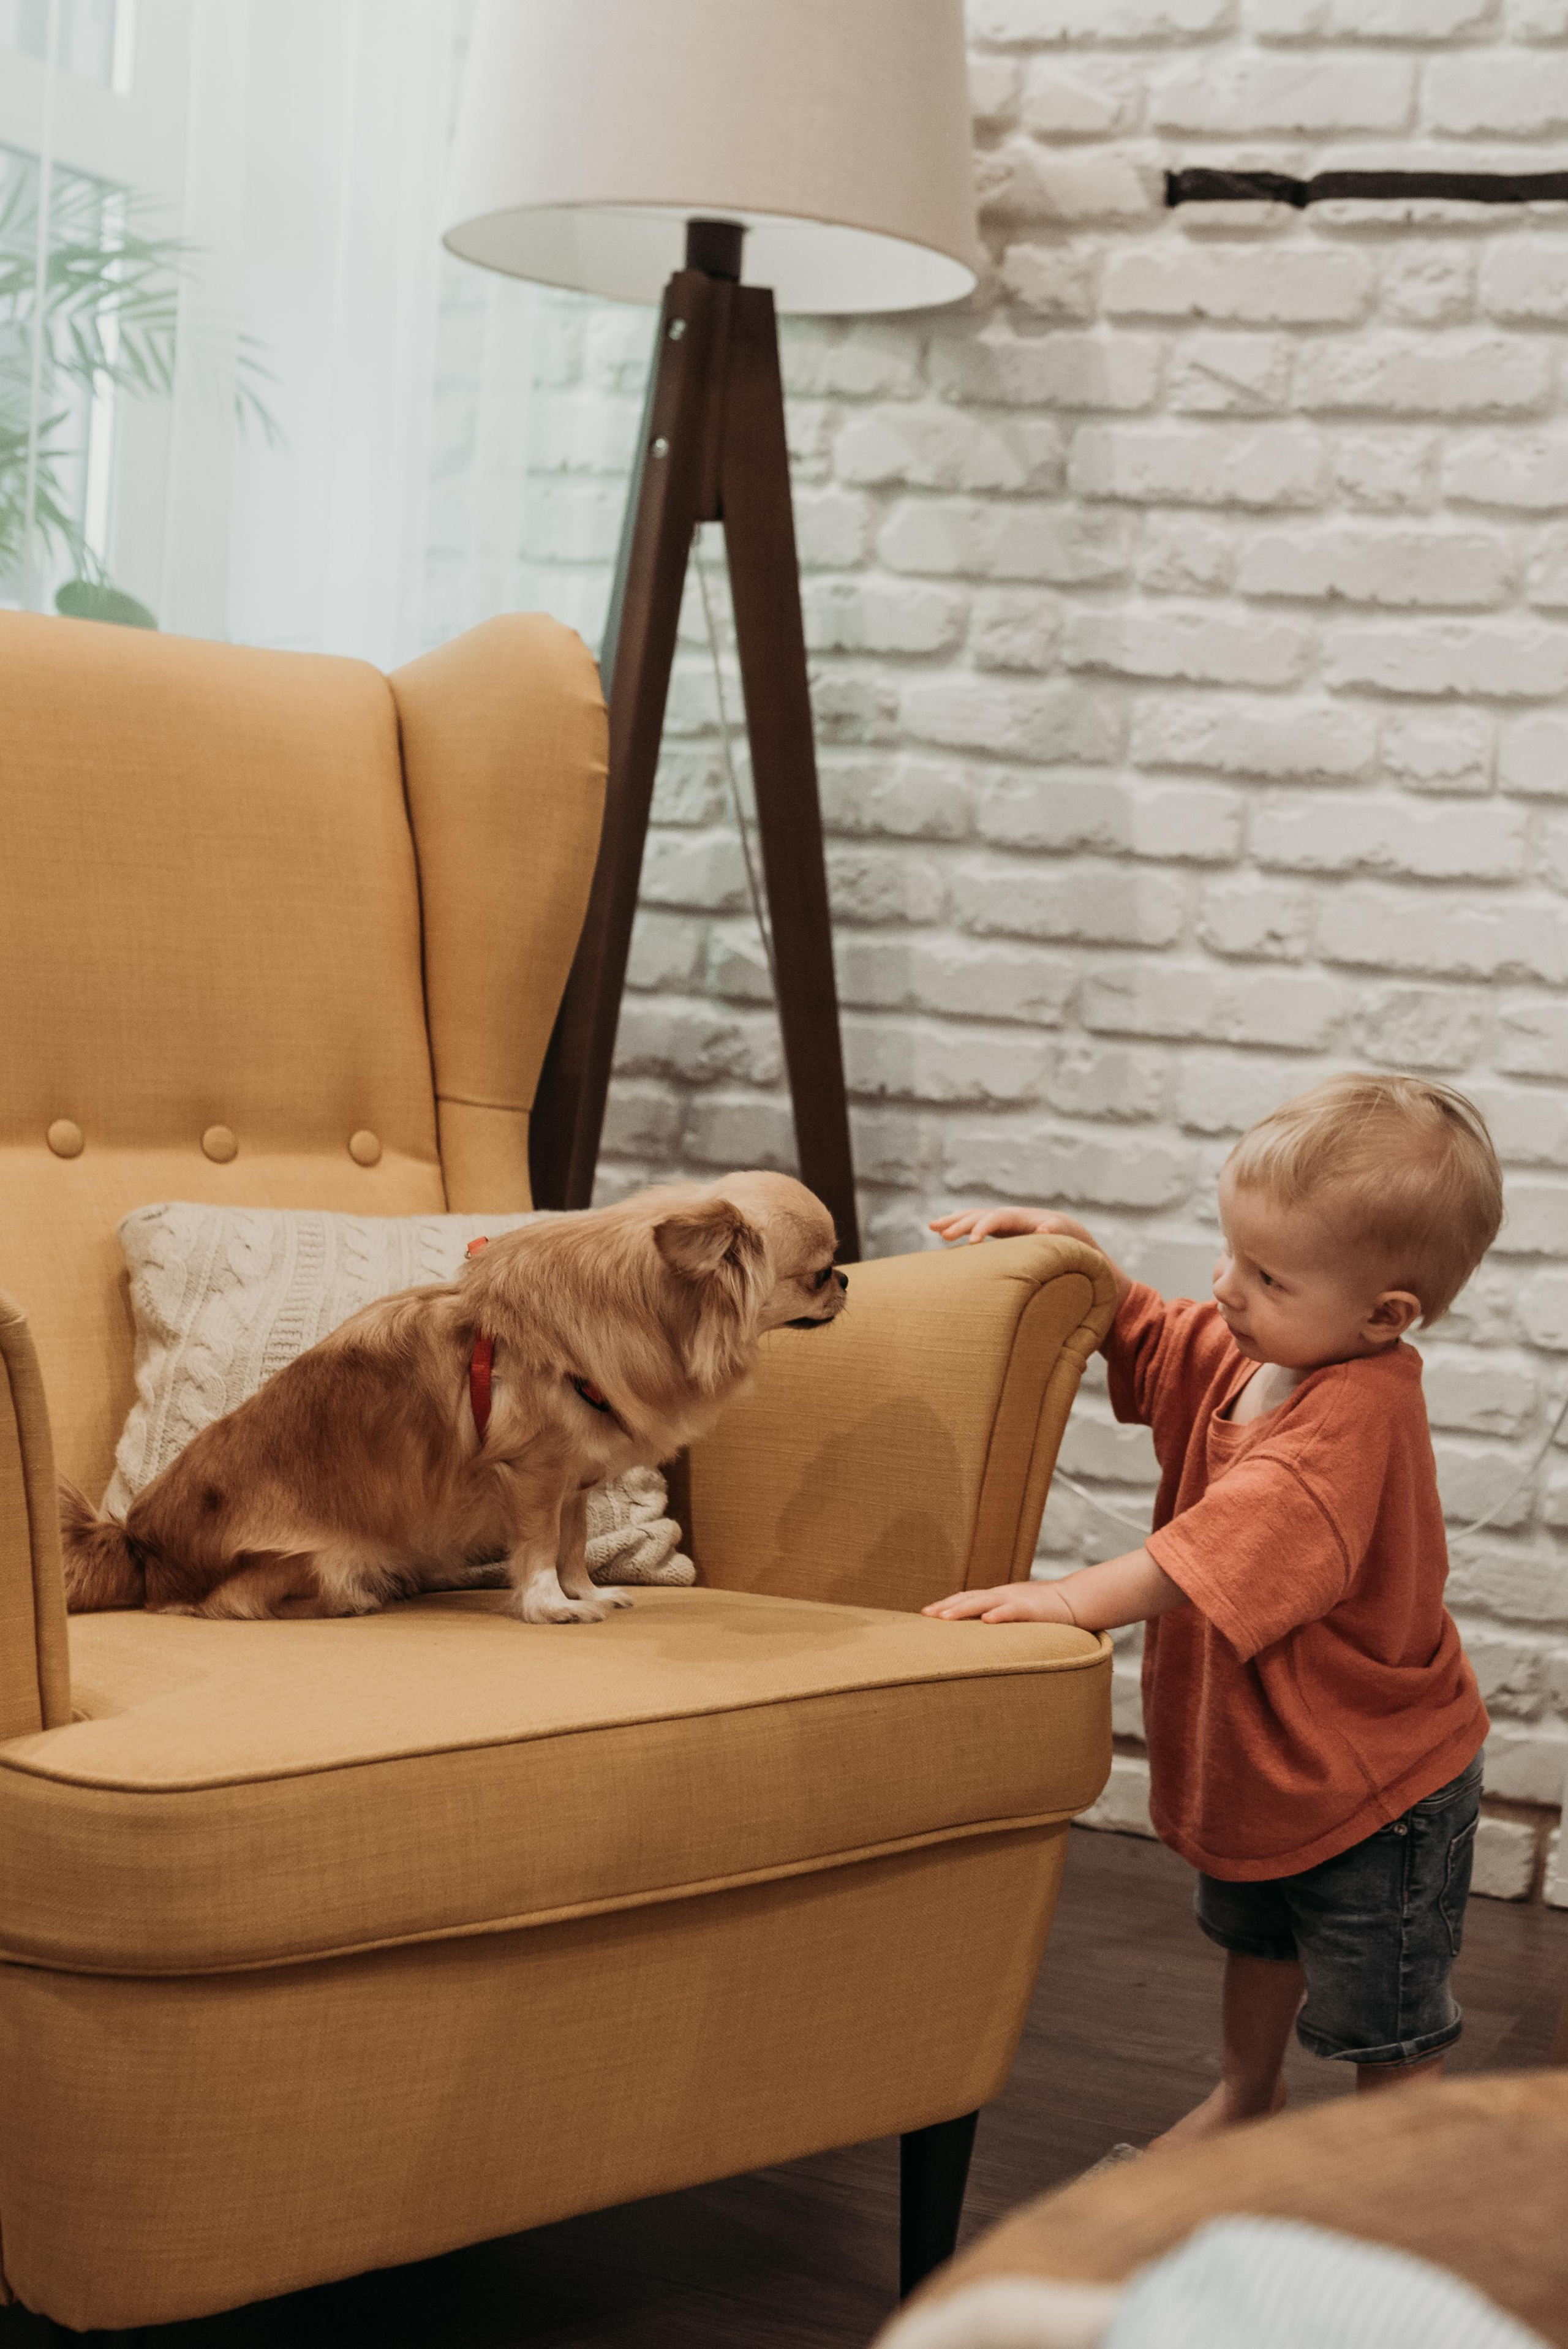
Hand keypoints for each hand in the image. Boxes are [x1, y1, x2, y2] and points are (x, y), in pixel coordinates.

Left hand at [923, 1582, 1077, 1624]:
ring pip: (985, 1602)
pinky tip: (987, 1620)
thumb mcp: (1016, 1612)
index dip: (946, 1604)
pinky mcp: (1032, 1609)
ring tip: (944, 1618)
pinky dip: (1000, 1614)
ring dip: (963, 1609)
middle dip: (946, 1606)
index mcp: (997, 1597)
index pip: (966, 1598)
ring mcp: (1016, 1600)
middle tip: (926, 1615)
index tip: (925, 1614)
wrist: (1075, 1600)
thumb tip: (979, 1631)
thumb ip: (998, 1617)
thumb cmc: (1044, 1611)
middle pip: (968, 1598)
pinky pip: (1014, 1611)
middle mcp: (1002, 1596)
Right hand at [929, 1207, 1101, 1248]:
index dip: (983, 1229)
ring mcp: (1000, 1220)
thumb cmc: (1066, 1238)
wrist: (1066, 1231)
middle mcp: (1007, 1215)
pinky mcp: (996, 1228)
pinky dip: (955, 1225)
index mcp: (1020, 1218)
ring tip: (932, 1227)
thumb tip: (1044, 1228)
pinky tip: (937, 1230)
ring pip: (971, 1216)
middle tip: (942, 1235)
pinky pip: (971, 1223)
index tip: (971, 1243)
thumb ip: (1053, 1231)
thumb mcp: (1064, 1236)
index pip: (996, 1219)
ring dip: (952, 1221)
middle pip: (979, 1215)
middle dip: (961, 1223)